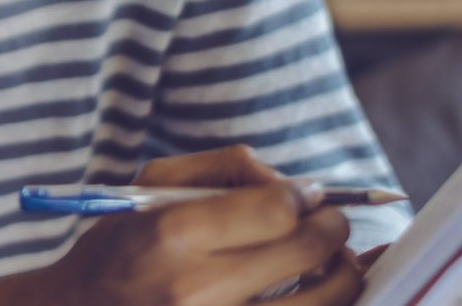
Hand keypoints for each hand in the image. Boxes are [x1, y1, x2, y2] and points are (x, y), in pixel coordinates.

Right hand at [37, 146, 359, 305]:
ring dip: (343, 274)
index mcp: (174, 237)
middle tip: (330, 222)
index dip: (305, 196)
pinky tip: (316, 293)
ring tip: (334, 262)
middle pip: (307, 252)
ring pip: (324, 302)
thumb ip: (224, 169)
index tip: (306, 195)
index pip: (276, 210)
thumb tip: (294, 185)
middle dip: (334, 228)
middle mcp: (199, 290)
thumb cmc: (118, 250)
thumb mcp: (151, 188)